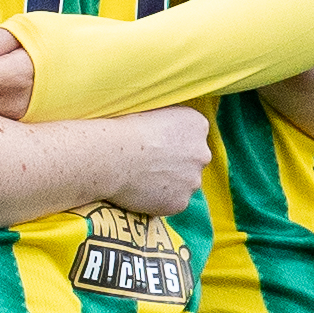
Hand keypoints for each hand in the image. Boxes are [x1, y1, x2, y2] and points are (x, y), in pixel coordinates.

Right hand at [97, 103, 212, 216]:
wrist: (111, 156)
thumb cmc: (124, 129)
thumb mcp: (154, 110)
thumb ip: (170, 121)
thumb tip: (167, 131)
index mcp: (197, 125)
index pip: (193, 135)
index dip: (173, 141)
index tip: (156, 143)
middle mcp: (202, 153)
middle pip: (192, 160)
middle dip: (176, 163)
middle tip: (149, 163)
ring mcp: (193, 180)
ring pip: (183, 183)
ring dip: (169, 183)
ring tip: (142, 178)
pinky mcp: (180, 202)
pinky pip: (172, 202)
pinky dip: (159, 200)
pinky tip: (140, 192)